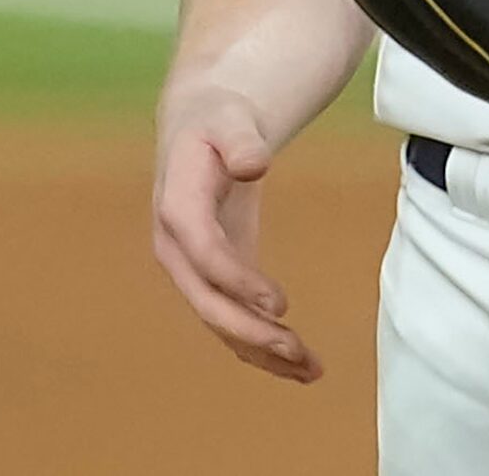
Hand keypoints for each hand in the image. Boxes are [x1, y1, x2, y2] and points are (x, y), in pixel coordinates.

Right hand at [151, 86, 320, 382]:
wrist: (200, 127)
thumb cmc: (217, 121)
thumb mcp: (229, 118)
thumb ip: (241, 140)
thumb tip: (254, 162)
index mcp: (176, 206)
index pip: (203, 253)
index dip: (237, 281)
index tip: (279, 303)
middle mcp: (176, 247)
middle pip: (208, 301)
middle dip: (251, 332)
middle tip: (299, 350)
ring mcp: (192, 269)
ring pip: (221, 323)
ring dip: (263, 351)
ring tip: (311, 369)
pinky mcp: (215, 279)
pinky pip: (234, 321)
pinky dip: (265, 347)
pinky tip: (302, 365)